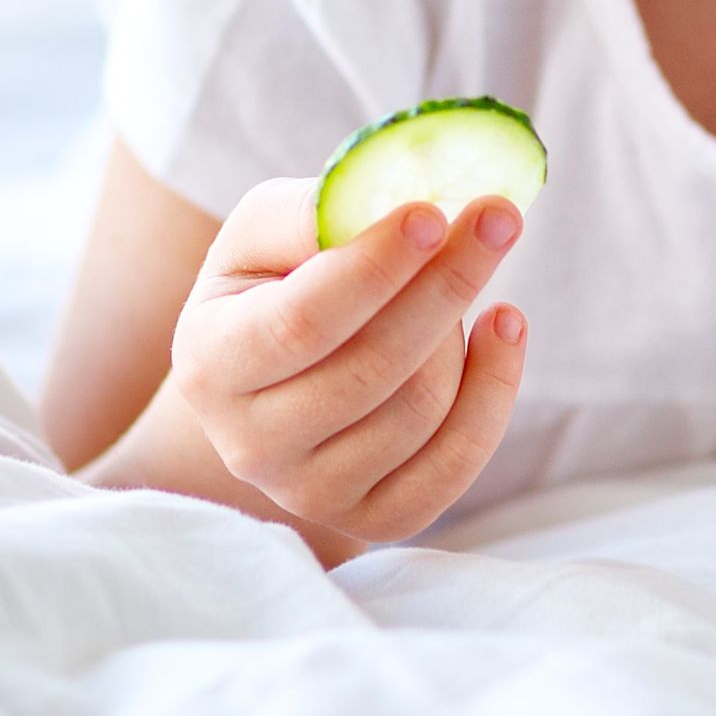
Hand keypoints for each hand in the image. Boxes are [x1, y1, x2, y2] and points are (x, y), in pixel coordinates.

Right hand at [166, 177, 528, 546]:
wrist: (270, 384)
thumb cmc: (272, 286)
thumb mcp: (264, 234)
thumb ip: (311, 212)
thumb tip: (391, 196)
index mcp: (211, 363)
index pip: (302, 322)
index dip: (374, 269)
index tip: (434, 213)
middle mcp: (250, 445)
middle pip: (372, 369)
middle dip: (445, 284)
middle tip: (498, 217)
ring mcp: (310, 493)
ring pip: (419, 410)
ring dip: (462, 331)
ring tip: (473, 274)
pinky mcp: (373, 518)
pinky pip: (455, 464)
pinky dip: (496, 391)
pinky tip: (505, 328)